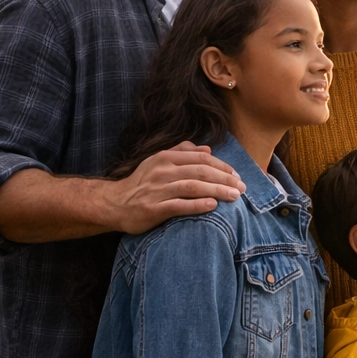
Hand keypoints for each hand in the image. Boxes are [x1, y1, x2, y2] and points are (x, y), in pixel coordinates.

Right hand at [104, 142, 245, 233]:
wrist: (114, 203)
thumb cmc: (142, 183)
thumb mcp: (158, 162)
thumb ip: (182, 152)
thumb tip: (207, 148)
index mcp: (165, 158)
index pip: (200, 158)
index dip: (222, 165)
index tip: (237, 175)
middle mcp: (162, 171)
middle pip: (200, 171)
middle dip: (225, 178)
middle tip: (242, 187)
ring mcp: (157, 190)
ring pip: (193, 186)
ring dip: (217, 190)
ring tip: (234, 196)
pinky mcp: (153, 209)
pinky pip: (179, 205)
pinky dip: (198, 205)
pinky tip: (213, 206)